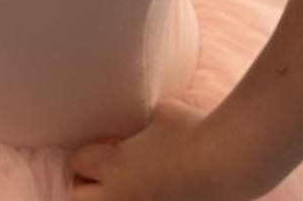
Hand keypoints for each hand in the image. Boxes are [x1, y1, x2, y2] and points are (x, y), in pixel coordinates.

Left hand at [69, 102, 240, 200]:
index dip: (89, 152)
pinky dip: (138, 199)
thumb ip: (143, 119)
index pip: (77, 162)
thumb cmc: (192, 129)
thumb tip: (143, 118)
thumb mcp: (161, 111)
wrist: (224, 161)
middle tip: (105, 174)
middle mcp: (120, 196)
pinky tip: (154, 191)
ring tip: (128, 185)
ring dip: (110, 197)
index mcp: (115, 165)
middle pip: (78, 198)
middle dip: (88, 184)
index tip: (105, 147)